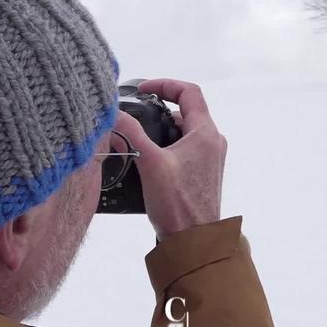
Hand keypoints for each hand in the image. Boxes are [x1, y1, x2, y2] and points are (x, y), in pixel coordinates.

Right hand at [115, 79, 226, 239]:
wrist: (193, 242)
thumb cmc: (178, 205)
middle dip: (160, 107)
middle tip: (137, 111)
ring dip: (163, 127)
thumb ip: (131, 134)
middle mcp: (212, 142)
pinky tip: (147, 157)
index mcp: (205, 133)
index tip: (143, 89)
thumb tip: (114, 114)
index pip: (189, 92)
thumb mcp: (150, 164)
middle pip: (187, 111)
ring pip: (184, 131)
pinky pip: (185, 148)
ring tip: (139, 135)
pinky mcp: (202, 173)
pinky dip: (167, 144)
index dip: (165, 84)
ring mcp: (209, 158)